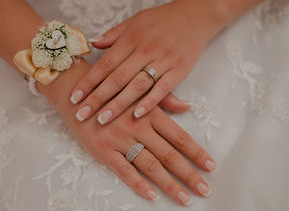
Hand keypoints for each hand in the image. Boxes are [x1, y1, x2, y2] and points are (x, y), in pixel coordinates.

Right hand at [40, 60, 216, 204]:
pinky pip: (123, 170)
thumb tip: (188, 106)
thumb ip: (164, 100)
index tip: (211, 166)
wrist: (77, 93)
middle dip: (189, 174)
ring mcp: (120, 139)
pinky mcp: (103, 150)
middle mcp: (138, 127)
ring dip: (169, 184)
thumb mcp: (138, 90)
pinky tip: (151, 195)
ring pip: (149, 165)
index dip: (196, 152)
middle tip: (205, 189)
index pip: (179, 136)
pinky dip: (138, 184)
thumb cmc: (110, 92)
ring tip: (184, 198)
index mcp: (149, 112)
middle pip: (169, 154)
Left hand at [70, 0, 219, 124]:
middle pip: (117, 78)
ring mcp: (163, 60)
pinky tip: (136, 115)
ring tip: (102, 120)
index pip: (105, 64)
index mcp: (131, 39)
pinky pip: (162, 88)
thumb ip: (114, 35)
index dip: (89, 81)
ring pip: (137, 86)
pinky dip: (150, 102)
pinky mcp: (179, 70)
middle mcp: (145, 50)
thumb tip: (93, 44)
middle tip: (81, 115)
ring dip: (118, 104)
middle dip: (97, 98)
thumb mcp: (135, 20)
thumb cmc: (161, 19)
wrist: (194, 15)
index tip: (74, 97)